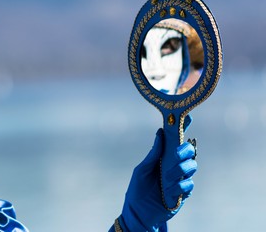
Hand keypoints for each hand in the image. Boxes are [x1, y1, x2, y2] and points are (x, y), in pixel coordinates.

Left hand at [118, 115, 196, 230]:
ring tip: (165, 180)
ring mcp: (180, 178)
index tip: (188, 116)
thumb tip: (160, 133)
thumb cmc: (138, 189)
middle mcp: (174, 164)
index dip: (183, 127)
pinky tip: (169, 192)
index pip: (176, 140)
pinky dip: (179, 187)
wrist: (139, 213)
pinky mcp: (184, 192)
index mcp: (163, 156)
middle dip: (184, 151)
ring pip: (192, 166)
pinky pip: (189, 184)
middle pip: (189, 150)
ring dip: (178, 171)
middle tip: (174, 156)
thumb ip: (153, 154)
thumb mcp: (142, 170)